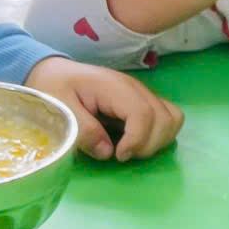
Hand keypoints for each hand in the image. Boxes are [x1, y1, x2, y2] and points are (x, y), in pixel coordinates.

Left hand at [26, 56, 182, 160]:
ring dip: (158, 140)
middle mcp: (135, 88)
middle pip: (164, 118)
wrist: (55, 72)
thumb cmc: (54, 89)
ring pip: (173, 118)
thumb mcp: (61, 110)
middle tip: (122, 155)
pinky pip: (168, 116)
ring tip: (131, 149)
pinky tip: (137, 141)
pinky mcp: (144, 101)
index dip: (137, 140)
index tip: (119, 156)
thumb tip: (108, 153)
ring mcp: (143, 93)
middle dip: (148, 144)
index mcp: (114, 87)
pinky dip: (161, 134)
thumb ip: (83, 130)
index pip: (143, 113)